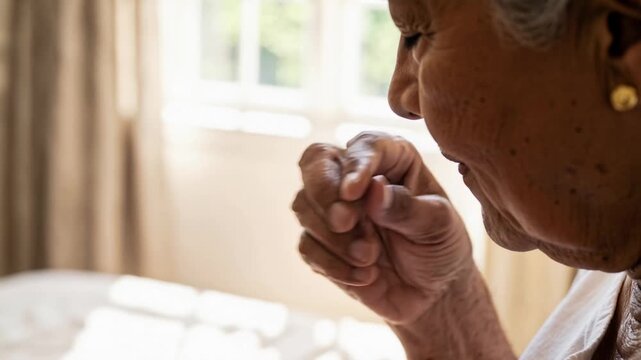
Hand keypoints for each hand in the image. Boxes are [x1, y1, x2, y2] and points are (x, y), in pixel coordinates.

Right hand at [292, 132, 473, 324]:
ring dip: (334, 237)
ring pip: (304, 205)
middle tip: (344, 223)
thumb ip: (407, 208)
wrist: (433, 294)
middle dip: (324, 195)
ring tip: (370, 258)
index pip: (363, 146)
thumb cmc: (441, 247)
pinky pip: (307, 246)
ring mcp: (334, 209)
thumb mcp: (439, 226)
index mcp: (391, 158)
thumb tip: (375, 189)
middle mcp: (356, 177)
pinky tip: (365, 276)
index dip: (354, 165)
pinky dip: (332, 264)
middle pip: (315, 164)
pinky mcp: (321, 242)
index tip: (353, 192)